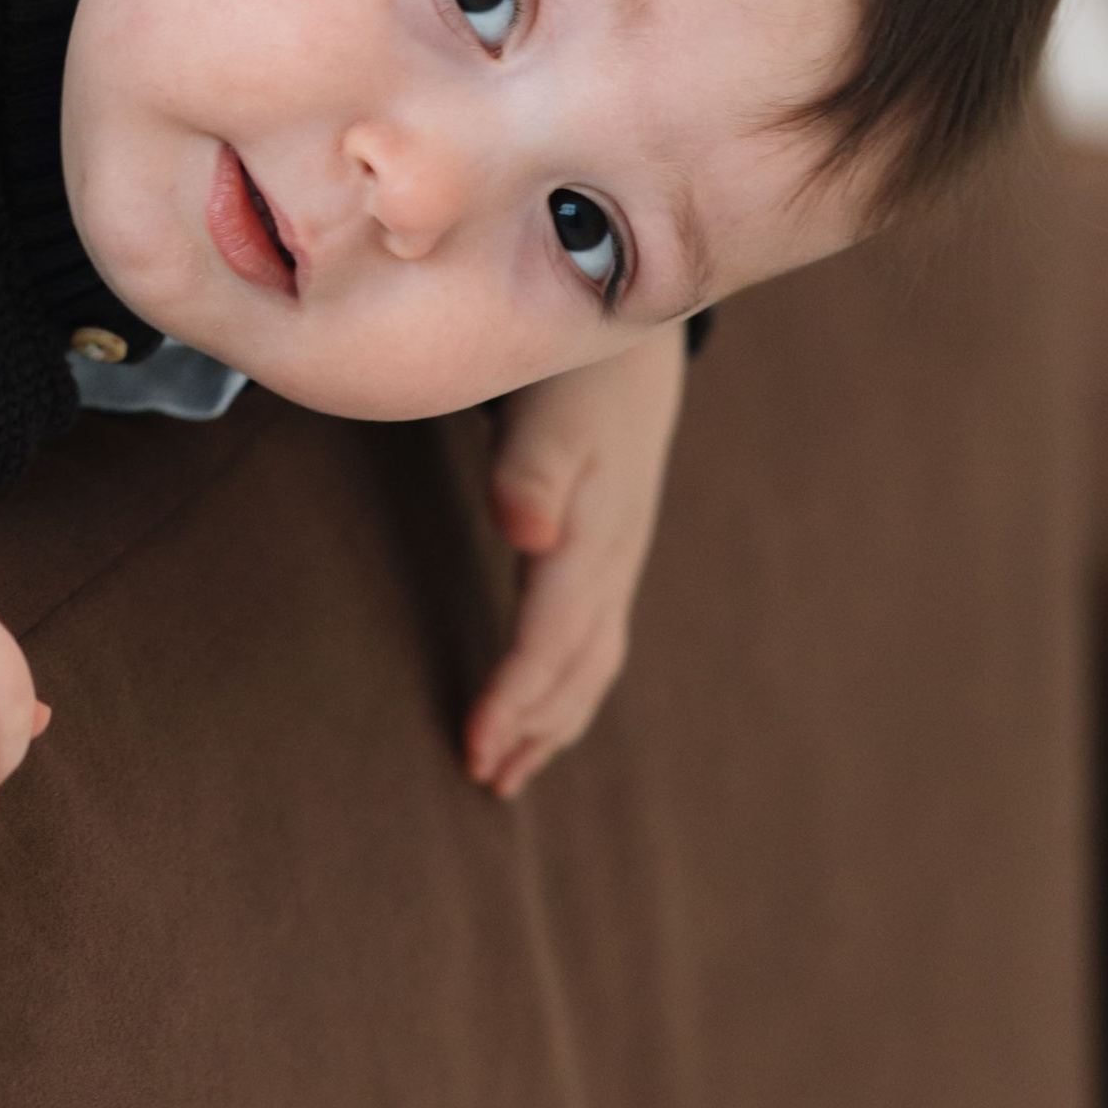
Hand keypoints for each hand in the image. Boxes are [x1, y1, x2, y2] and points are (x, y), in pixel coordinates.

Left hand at [464, 324, 688, 800]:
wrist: (633, 326)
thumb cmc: (575, 370)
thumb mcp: (549, 408)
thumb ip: (530, 470)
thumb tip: (525, 534)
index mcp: (593, 538)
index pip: (551, 643)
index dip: (514, 701)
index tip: (474, 751)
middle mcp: (613, 560)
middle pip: (578, 668)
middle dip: (534, 730)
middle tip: (485, 780)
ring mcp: (620, 556)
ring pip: (592, 659)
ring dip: (554, 717)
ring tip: (512, 767)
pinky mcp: (614, 544)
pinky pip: (595, 634)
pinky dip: (569, 680)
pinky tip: (547, 697)